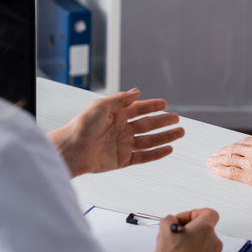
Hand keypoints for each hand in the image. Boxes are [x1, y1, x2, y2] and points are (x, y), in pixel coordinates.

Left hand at [48, 88, 183, 176]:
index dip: (152, 106)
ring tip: (180, 132)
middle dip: (163, 121)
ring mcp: (123, 145)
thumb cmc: (81, 126)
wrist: (72, 150)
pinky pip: (143, 156)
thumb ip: (120, 99)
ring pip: (149, 140)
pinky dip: (157, 153)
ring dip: (165, 136)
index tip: (164, 103)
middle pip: (147, 124)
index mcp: (116, 115)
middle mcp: (121, 130)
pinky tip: (168, 148)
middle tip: (177, 118)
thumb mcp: (101, 106)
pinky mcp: (122, 160)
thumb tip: (136, 91)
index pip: (138, 109)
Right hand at [154, 208, 222, 251]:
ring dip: (185, 246)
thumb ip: (169, 220)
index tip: (181, 220)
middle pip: (201, 230)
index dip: (192, 214)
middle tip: (173, 237)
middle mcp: (213, 241)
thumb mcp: (165, 232)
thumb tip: (170, 220)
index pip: (207, 212)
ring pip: (199, 245)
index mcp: (206, 228)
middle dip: (185, 232)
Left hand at [207, 137, 251, 193]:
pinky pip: (231, 172)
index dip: (232, 146)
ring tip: (211, 162)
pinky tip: (216, 170)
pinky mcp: (251, 176)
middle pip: (232, 149)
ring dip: (217, 161)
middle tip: (213, 155)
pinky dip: (221, 170)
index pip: (242, 142)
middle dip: (221, 152)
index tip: (227, 148)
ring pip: (229, 159)